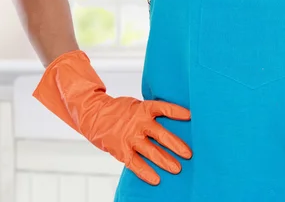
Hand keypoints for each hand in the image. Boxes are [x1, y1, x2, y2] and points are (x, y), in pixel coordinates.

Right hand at [33, 50, 192, 185]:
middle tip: (188, 154)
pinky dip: (145, 172)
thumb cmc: (120, 111)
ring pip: (151, 151)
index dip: (177, 112)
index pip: (164, 108)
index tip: (191, 116)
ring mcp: (129, 137)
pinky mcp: (121, 150)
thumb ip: (151, 114)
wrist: (93, 114)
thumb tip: (174, 120)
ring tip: (177, 169)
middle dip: (176, 145)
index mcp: (144, 109)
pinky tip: (156, 179)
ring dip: (165, 161)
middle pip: (161, 134)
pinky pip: (135, 164)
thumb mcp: (136, 106)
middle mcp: (138, 123)